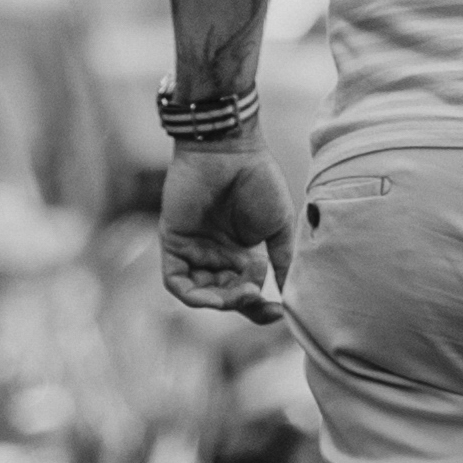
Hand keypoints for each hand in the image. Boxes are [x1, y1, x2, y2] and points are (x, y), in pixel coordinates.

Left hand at [157, 142, 294, 322]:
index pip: (247, 291)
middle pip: (225, 296)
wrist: (230, 150)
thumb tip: (289, 295)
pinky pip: (177, 282)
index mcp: (241, 252)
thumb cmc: (259, 181)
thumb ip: (282, 261)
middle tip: (260, 298)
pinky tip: (216, 298)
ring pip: (202, 293)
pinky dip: (194, 296)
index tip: (278, 313)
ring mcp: (194, 250)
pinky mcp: (174, 243)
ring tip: (243, 294)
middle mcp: (216, 254)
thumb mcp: (279, 227)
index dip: (260, 308)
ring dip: (222, 301)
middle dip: (243, 303)